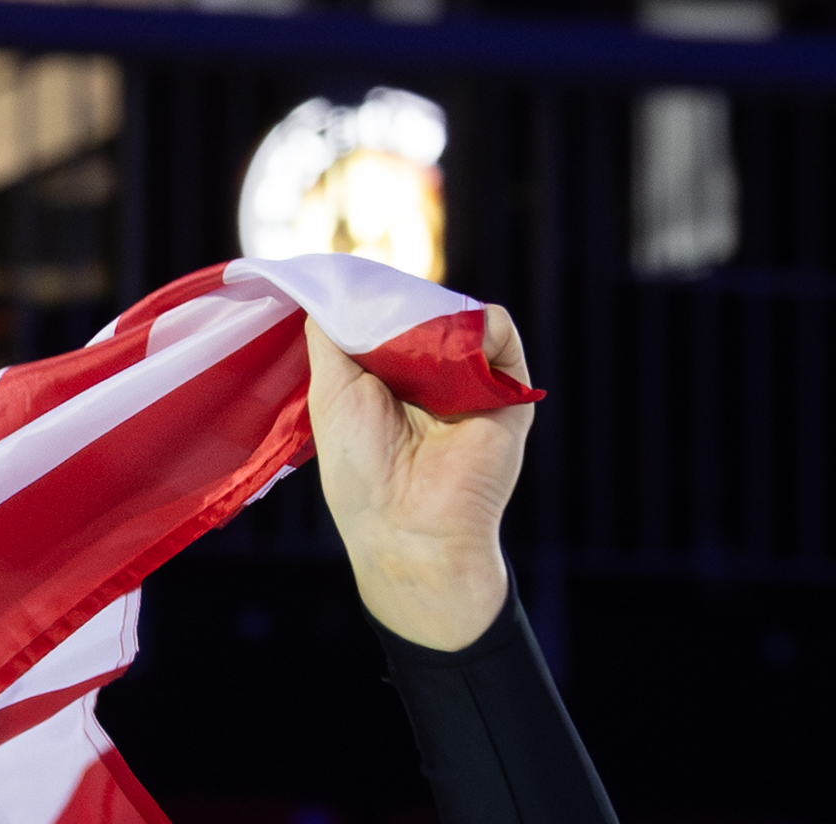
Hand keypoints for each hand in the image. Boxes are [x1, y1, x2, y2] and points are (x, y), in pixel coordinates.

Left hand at [307, 307, 530, 652]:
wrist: (409, 522)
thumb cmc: (362, 469)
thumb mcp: (332, 395)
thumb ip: (330, 340)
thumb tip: (329, 289)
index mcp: (386, 383)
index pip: (385, 321)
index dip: (373, 305)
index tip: (354, 292)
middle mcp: (429, 380)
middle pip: (422, 312)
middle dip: (403, 309)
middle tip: (384, 324)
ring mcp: (469, 380)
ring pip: (458, 316)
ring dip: (435, 323)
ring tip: (414, 359)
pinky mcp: (507, 385)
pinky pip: (496, 330)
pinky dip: (478, 330)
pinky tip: (455, 357)